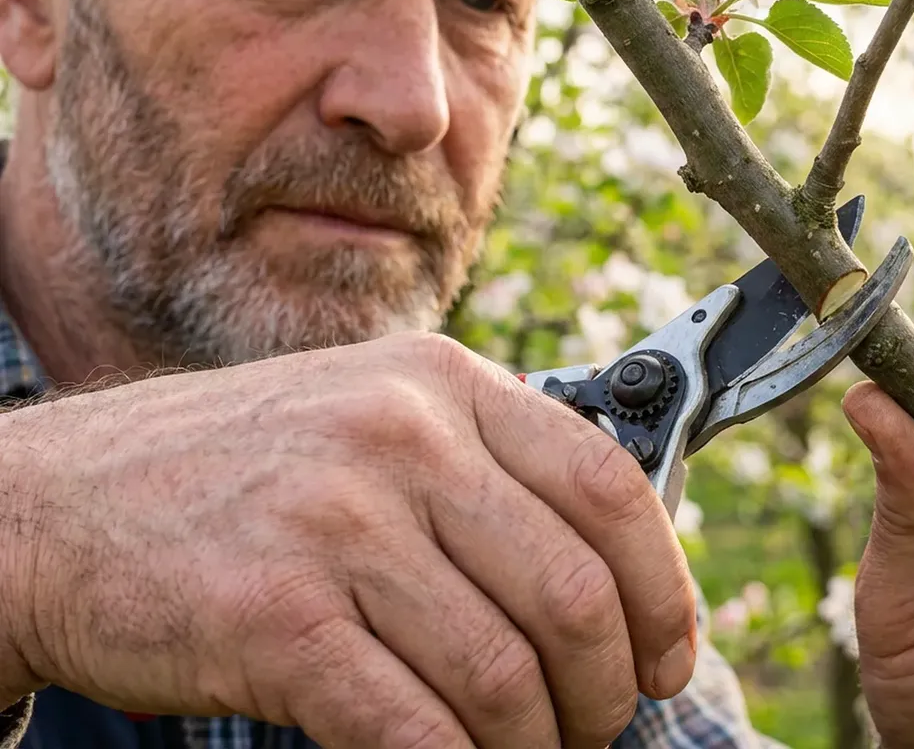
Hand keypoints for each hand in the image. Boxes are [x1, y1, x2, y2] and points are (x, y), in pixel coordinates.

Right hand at [0, 332, 695, 747]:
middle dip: (606, 689)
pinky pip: (415, 727)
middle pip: (570, 593)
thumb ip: (486, 477)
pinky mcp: (274, 616)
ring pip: (502, 674)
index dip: (662, 590)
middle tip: (596, 728)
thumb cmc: (239, 477)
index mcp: (444, 383)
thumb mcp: (374, 424)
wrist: (58, 508)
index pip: (609, 488)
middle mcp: (400, 437)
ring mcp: (336, 522)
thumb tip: (614, 581)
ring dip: (534, 744)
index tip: (670, 656)